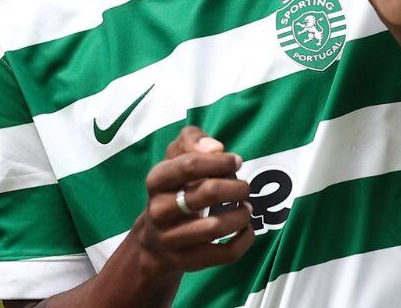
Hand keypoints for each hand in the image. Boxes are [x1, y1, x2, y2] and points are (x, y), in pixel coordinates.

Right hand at [131, 126, 254, 275]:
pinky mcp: (187, 262)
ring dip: (241, 215)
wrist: (154, 240)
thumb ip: (193, 139)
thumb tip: (216, 147)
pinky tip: (247, 229)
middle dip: (236, 188)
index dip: (220, 161)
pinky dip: (244, 240)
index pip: (189, 165)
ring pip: (216, 228)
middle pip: (208, 194)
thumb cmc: (175, 188)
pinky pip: (224, 254)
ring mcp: (170, 239)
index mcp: (156, 180)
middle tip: (245, 188)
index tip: (236, 162)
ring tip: (246, 208)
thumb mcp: (176, 157)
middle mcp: (159, 210)